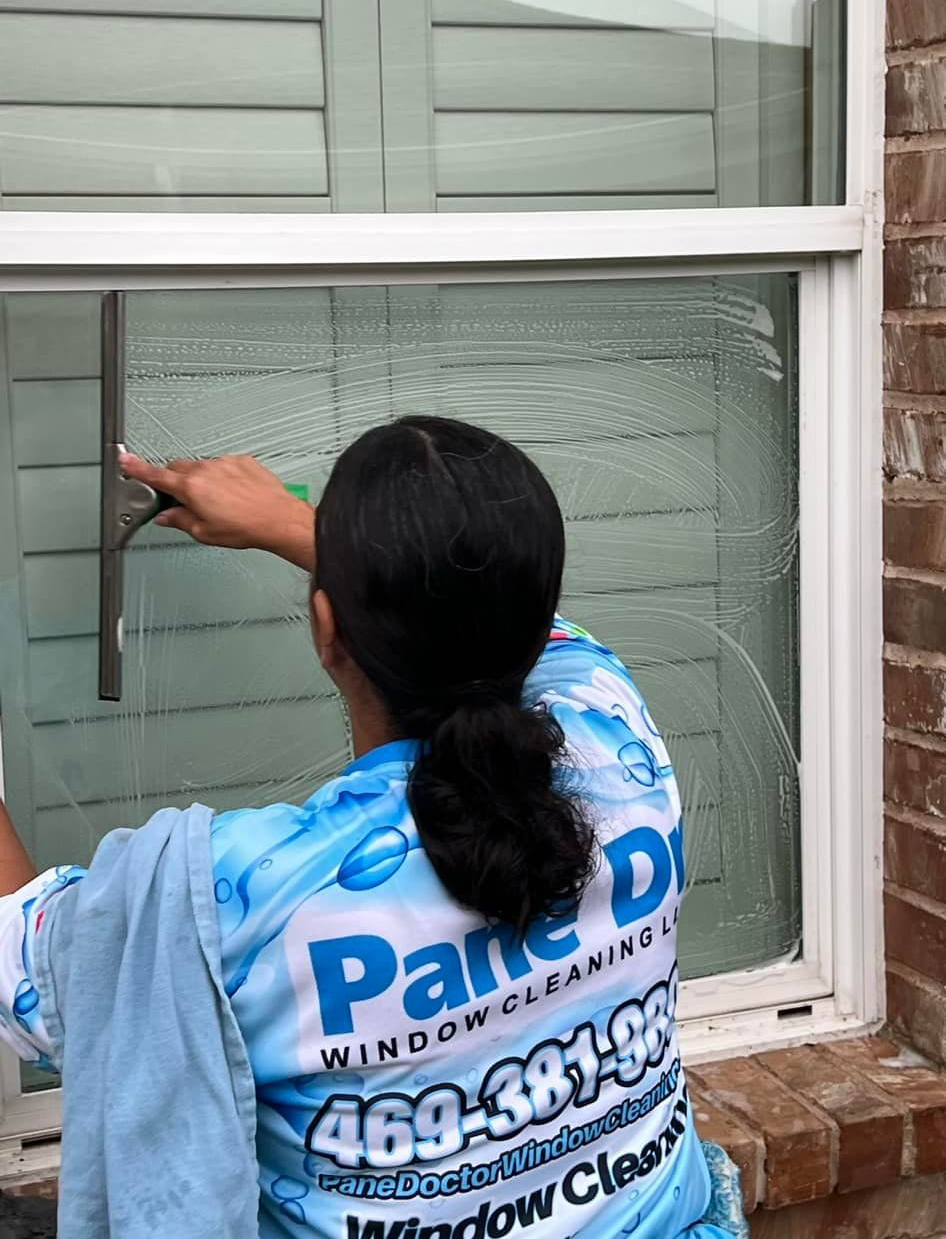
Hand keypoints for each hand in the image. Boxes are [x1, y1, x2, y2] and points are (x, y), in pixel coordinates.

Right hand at [119, 453, 316, 571]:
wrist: (278, 518)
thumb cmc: (246, 527)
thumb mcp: (204, 533)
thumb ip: (180, 521)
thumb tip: (167, 517)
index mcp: (191, 487)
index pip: (156, 475)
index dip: (137, 469)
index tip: (125, 460)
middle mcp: (206, 469)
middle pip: (178, 468)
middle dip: (176, 482)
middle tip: (184, 501)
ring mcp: (225, 462)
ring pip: (202, 467)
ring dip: (202, 480)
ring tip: (218, 502)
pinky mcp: (242, 461)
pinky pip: (224, 465)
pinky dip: (223, 477)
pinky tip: (234, 495)